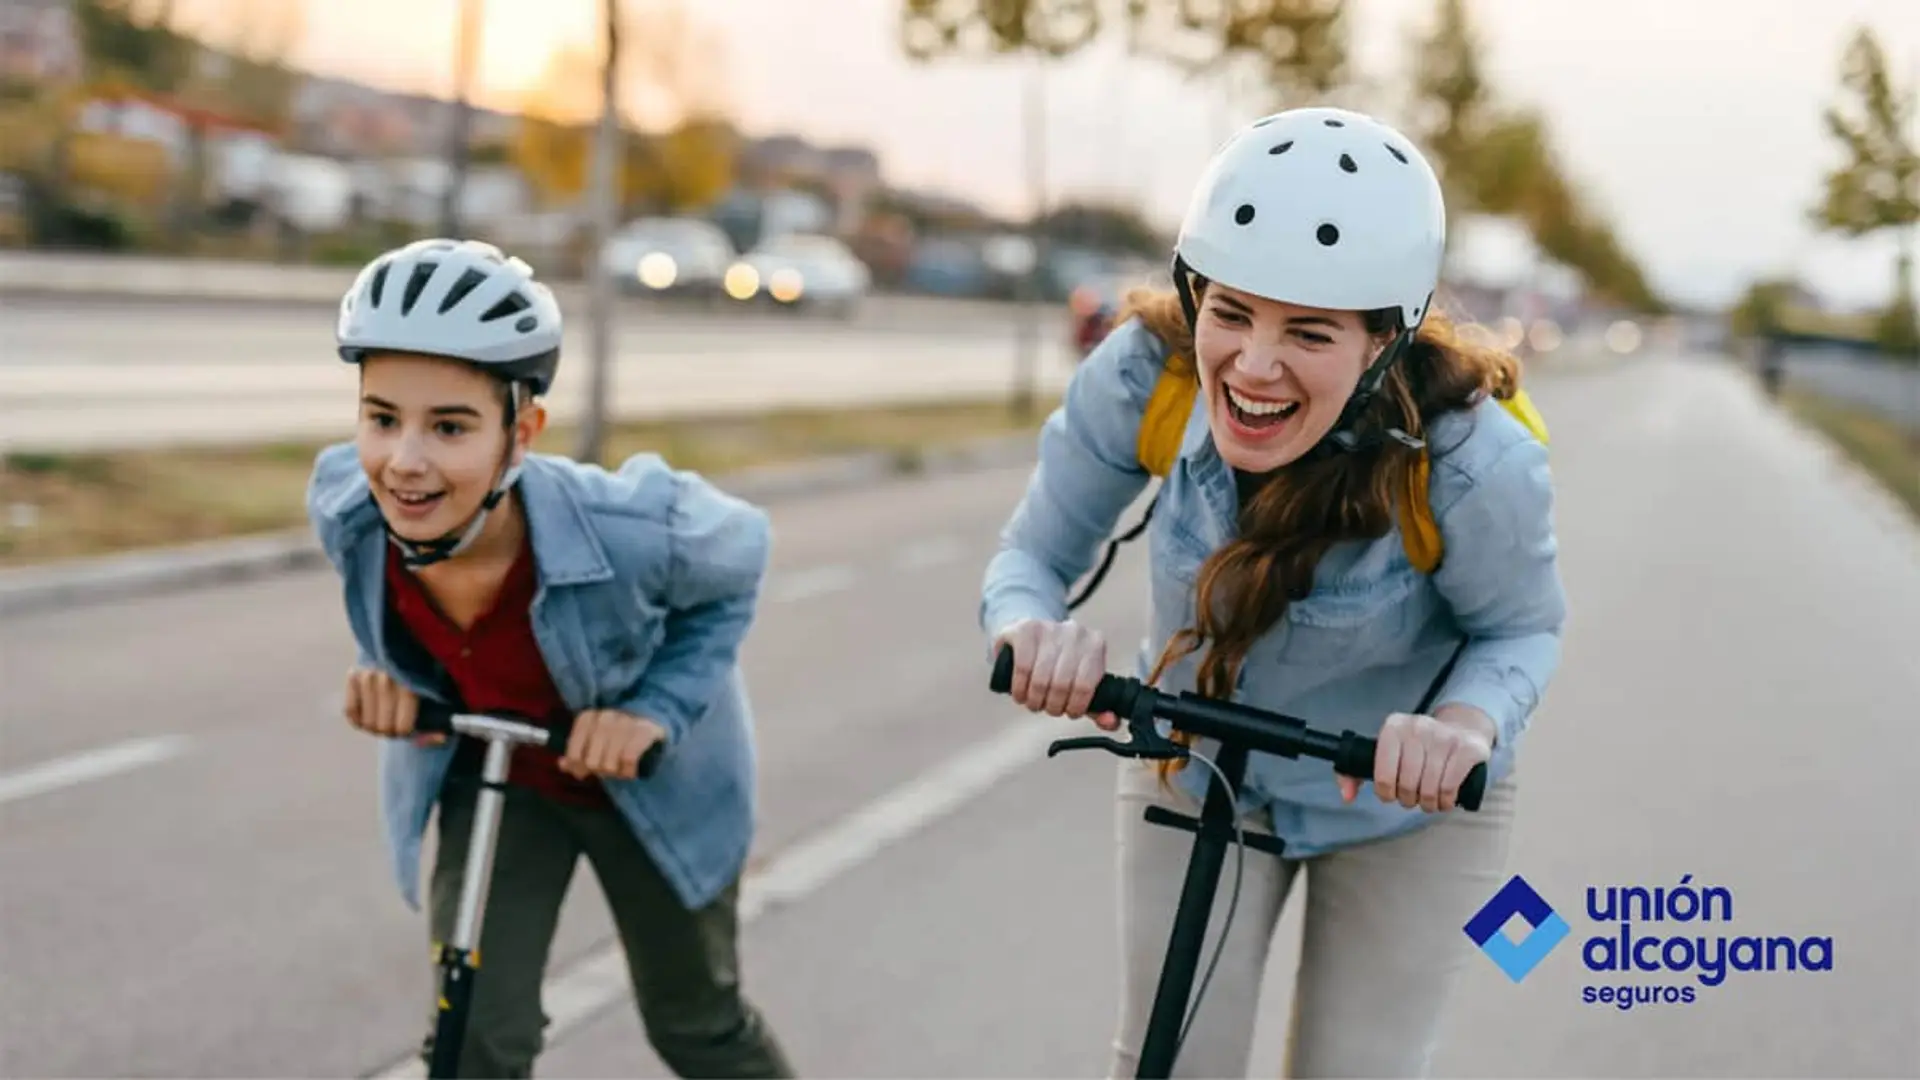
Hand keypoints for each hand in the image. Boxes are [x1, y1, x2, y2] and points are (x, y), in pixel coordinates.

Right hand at [343, 667, 440, 744]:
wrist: (401, 654)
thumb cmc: (419, 683)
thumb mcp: (433, 699)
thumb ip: (437, 721)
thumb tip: (440, 738)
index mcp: (411, 685)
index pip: (402, 727)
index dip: (404, 732)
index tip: (406, 727)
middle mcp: (388, 678)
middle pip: (382, 728)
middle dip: (389, 730)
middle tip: (393, 723)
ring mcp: (369, 675)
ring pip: (366, 722)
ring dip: (374, 724)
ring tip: (383, 715)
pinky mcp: (354, 675)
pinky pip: (350, 711)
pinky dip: (358, 718)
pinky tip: (369, 711)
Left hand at [561, 710, 665, 779]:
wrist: (651, 722)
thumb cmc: (616, 737)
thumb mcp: (593, 744)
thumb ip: (576, 756)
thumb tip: (562, 764)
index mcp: (587, 718)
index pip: (574, 753)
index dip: (578, 767)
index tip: (585, 771)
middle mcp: (605, 716)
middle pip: (592, 761)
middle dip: (601, 771)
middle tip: (609, 769)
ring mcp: (625, 722)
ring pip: (610, 763)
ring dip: (616, 772)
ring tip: (621, 768)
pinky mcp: (643, 730)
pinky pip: (628, 759)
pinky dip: (629, 771)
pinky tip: (631, 770)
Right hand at [993, 618, 1117, 730]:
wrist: (1033, 635)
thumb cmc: (1060, 664)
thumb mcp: (1082, 682)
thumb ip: (1098, 706)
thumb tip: (1110, 722)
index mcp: (1095, 644)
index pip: (1086, 686)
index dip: (1075, 707)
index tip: (1069, 712)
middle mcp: (1074, 633)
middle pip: (1062, 684)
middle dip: (1053, 706)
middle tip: (1048, 708)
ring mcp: (1048, 628)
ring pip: (1040, 679)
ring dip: (1034, 701)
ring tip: (1033, 703)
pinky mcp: (1024, 629)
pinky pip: (1022, 668)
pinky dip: (1019, 688)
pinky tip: (1020, 693)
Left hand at [1337, 707, 1494, 812]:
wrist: (1462, 728)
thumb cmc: (1418, 747)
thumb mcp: (1387, 750)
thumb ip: (1356, 772)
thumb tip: (1347, 796)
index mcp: (1393, 727)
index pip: (1382, 773)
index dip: (1386, 792)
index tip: (1391, 795)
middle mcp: (1417, 727)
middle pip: (1407, 784)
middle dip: (1408, 800)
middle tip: (1413, 799)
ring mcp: (1444, 736)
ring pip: (1429, 788)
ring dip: (1428, 804)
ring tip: (1428, 801)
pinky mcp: (1466, 748)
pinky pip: (1449, 786)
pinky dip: (1445, 801)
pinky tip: (1444, 800)